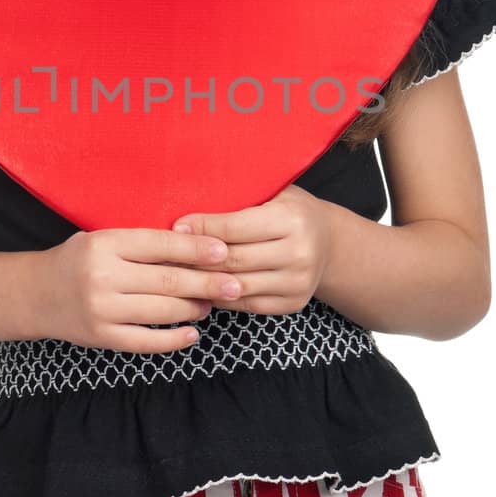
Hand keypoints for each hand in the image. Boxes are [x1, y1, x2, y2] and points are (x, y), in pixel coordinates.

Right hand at [40, 225, 241, 353]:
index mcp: (104, 244)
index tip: (223, 253)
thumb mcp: (104, 240)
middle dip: (207, 283)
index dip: (195, 249)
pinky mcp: (102, 337)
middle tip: (235, 285)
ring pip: (162, 310)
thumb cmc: (78, 260)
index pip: (160, 244)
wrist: (36, 294)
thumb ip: (142, 244)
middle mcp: (102, 276)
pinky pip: (146, 341)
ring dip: (194, 308)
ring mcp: (102, 310)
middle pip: (167, 280)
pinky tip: (192, 333)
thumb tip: (197, 249)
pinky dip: (173, 339)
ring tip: (211, 304)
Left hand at [173, 184, 329, 315]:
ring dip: (202, 282)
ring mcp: (298, 283)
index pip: (235, 227)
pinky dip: (218, 298)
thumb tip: (187, 194)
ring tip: (174, 273)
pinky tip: (197, 289)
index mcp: (292, 219)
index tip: (175, 226)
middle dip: (195, 258)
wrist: (329, 243)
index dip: (202, 228)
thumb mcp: (273, 192)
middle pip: (233, 260)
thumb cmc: (289, 210)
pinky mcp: (292, 304)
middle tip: (166, 254)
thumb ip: (239, 196)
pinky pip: (245, 304)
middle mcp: (299, 253)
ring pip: (236, 286)